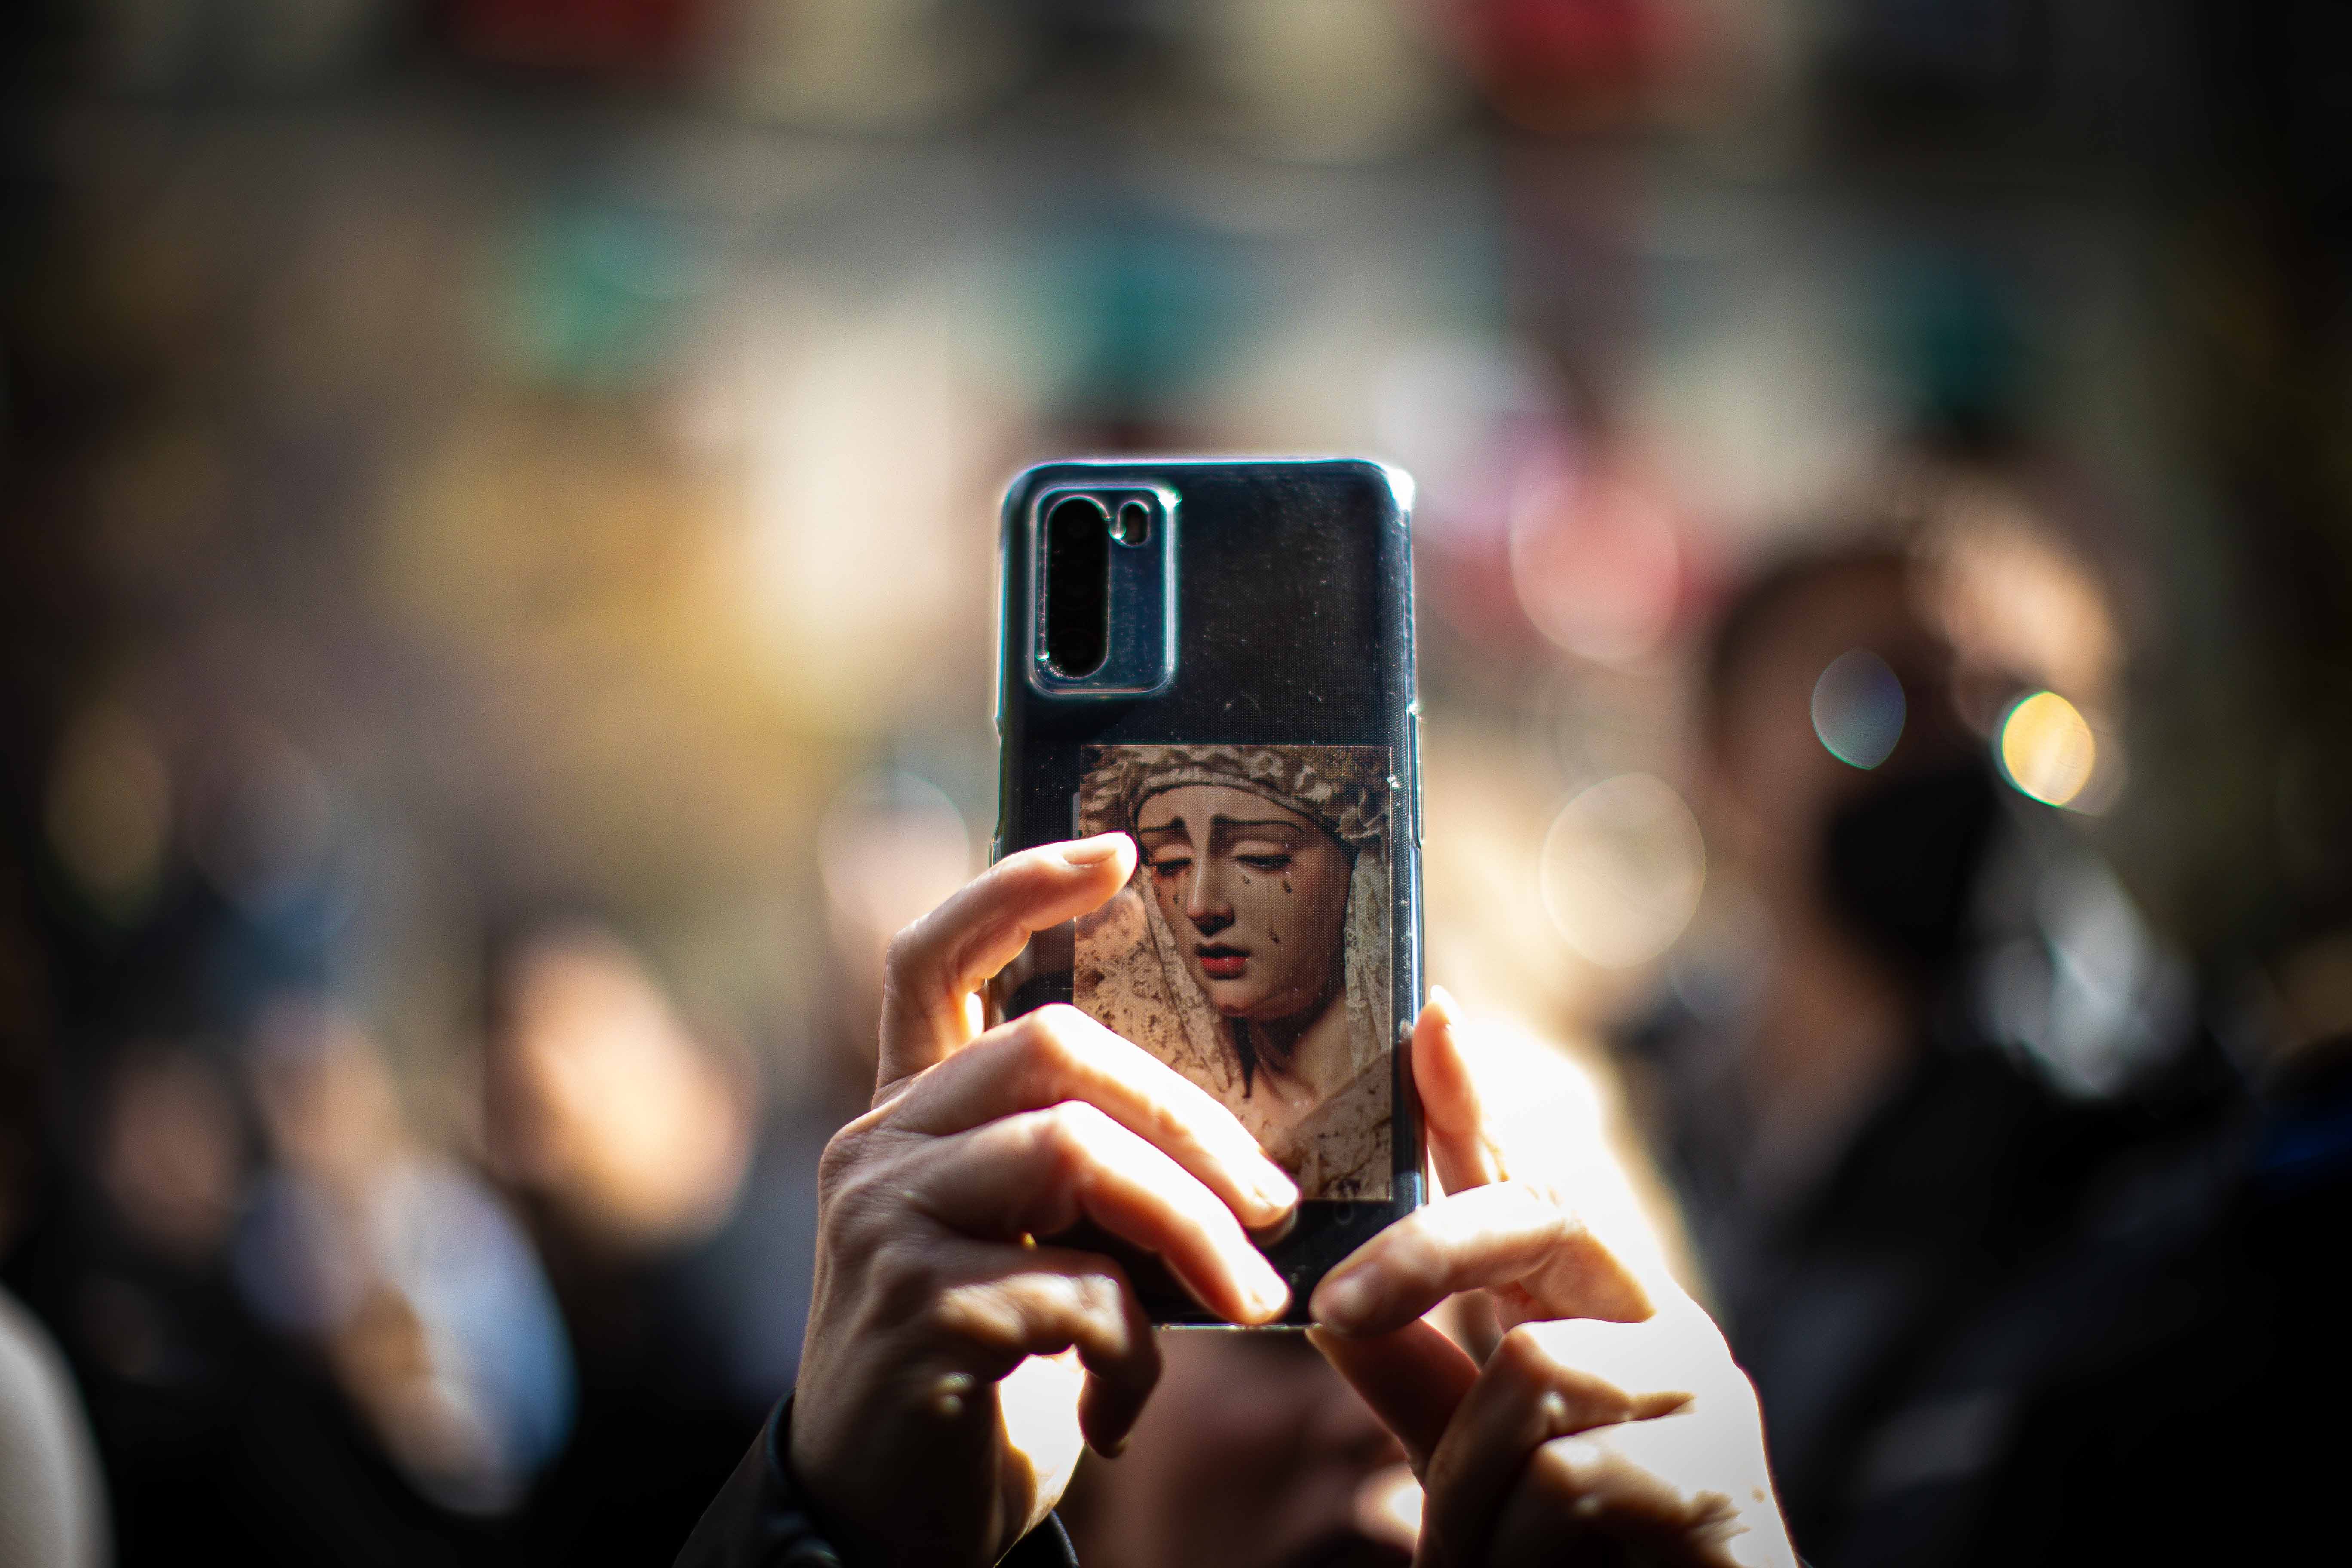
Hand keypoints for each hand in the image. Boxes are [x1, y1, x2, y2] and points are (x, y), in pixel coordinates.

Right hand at [791, 835, 1300, 1567]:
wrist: (884, 1522)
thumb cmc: (985, 1372)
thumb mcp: (1032, 1251)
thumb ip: (1082, 1178)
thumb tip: (1232, 1143)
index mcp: (910, 1115)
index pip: (936, 957)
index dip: (1017, 887)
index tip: (1114, 854)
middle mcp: (880, 1147)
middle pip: (1052, 1049)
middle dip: (1192, 1118)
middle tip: (1276, 1202)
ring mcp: (885, 1221)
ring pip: (1074, 1152)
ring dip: (1193, 1229)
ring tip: (1249, 1301)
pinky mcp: (914, 1308)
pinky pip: (1077, 1289)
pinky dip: (1134, 1356)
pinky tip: (1123, 1409)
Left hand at [1310, 993, 1794, 1567]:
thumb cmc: (1578, 1559)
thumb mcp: (1476, 1460)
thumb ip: (1417, 1384)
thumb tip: (1330, 1310)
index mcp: (1596, 1314)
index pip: (1526, 1189)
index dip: (1474, 1105)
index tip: (1431, 1018)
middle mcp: (1660, 1328)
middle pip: (1531, 1228)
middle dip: (1420, 1256)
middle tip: (1327, 1309)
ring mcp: (1697, 1395)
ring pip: (1524, 1384)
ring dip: (1469, 1496)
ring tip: (1487, 1559)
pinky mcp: (1713, 1478)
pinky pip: (1561, 1482)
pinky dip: (1512, 1549)